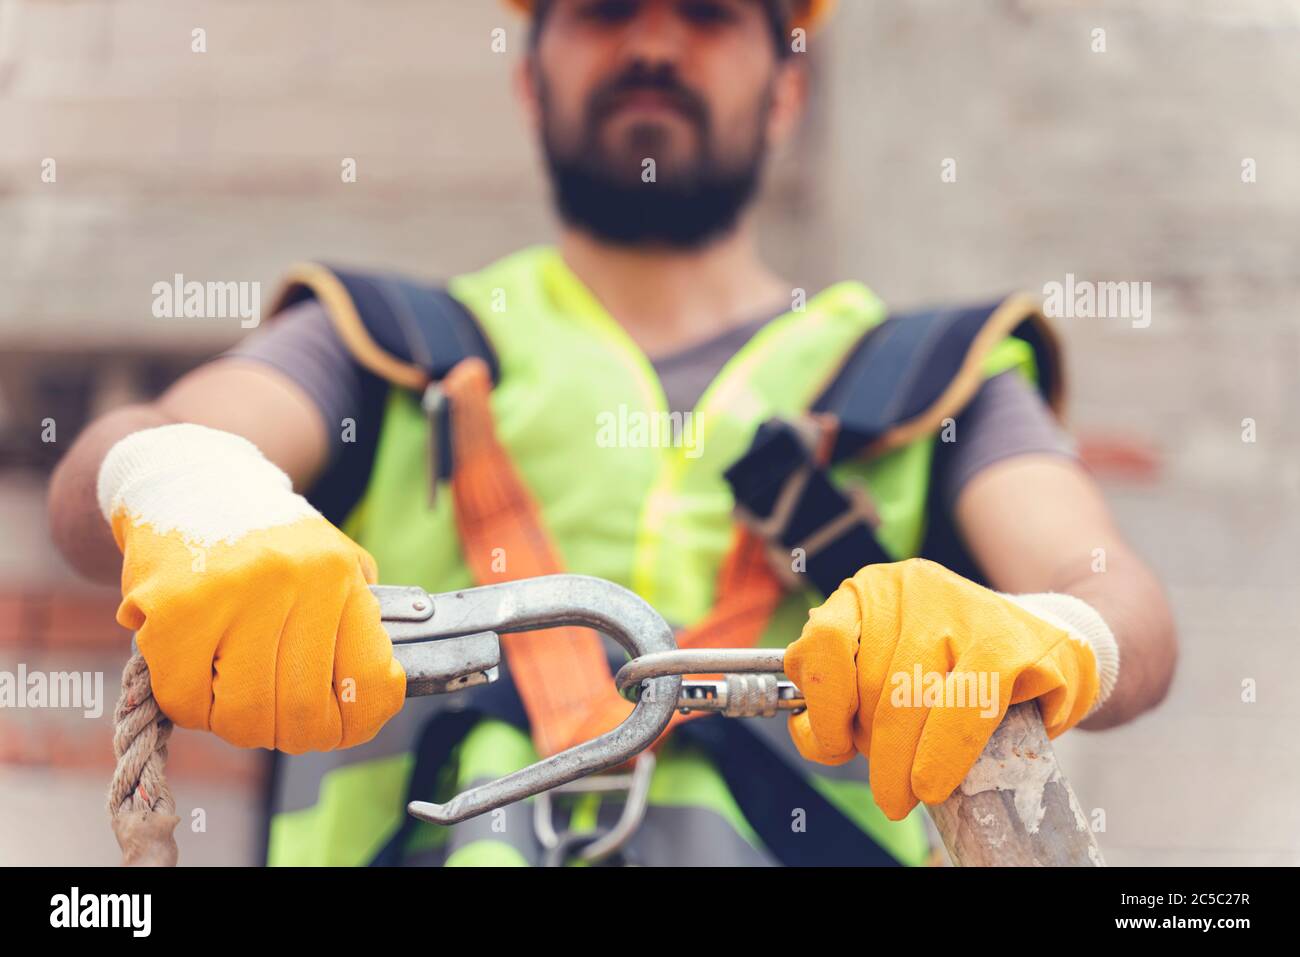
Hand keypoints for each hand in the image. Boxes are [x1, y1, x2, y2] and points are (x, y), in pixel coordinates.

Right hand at [99, 424, 404, 752]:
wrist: (190, 482)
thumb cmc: (269, 540)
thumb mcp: (335, 561)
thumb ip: (358, 620)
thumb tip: (371, 699)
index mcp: (338, 574)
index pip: (367, 682)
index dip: (354, 725)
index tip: (342, 729)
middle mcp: (292, 580)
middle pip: (301, 711)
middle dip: (294, 734)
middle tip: (281, 724)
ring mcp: (232, 593)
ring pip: (243, 714)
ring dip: (240, 725)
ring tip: (236, 700)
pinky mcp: (174, 609)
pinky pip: (185, 698)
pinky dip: (193, 708)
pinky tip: (198, 682)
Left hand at [785, 558, 1116, 819]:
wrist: (1045, 644)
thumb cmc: (949, 667)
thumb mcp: (883, 665)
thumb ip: (839, 691)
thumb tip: (812, 734)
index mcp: (871, 590)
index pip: (825, 640)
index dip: (822, 705)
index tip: (834, 746)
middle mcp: (913, 588)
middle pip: (874, 683)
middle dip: (875, 750)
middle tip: (888, 790)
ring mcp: (965, 609)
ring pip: (915, 699)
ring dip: (906, 763)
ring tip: (912, 791)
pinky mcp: (1012, 643)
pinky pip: (967, 711)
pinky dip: (946, 756)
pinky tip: (936, 779)